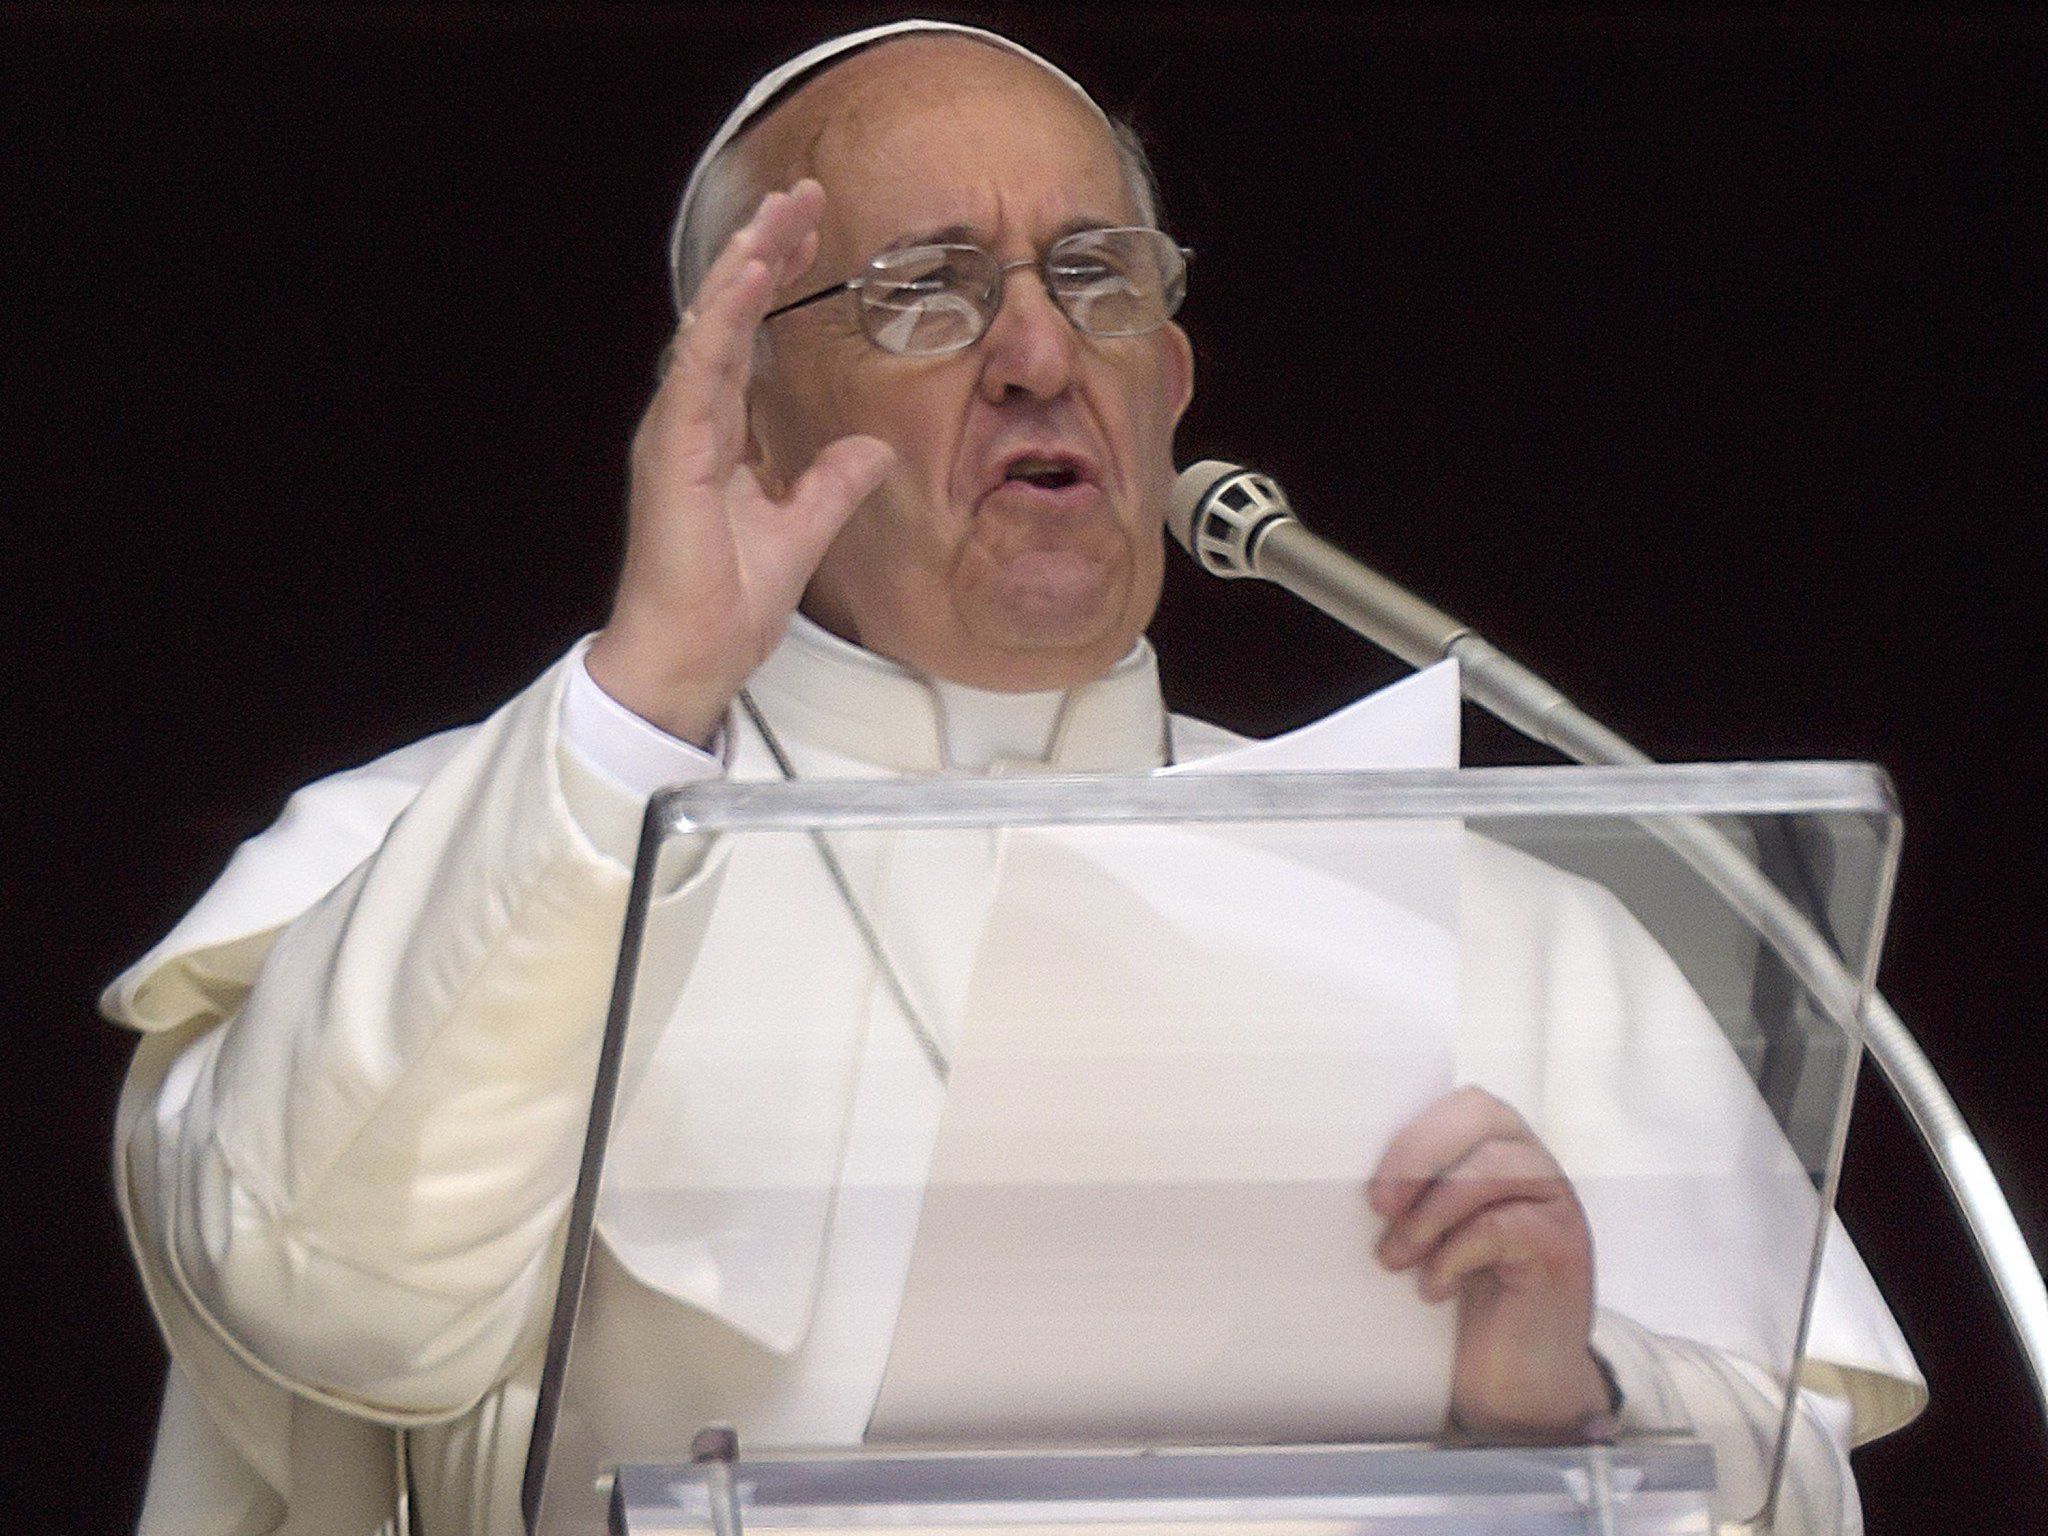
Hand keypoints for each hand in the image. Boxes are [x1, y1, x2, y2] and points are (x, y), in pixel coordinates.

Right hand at [586, 179, 894, 745]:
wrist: (691, 658)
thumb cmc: (725, 606)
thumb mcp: (804, 532)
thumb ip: (833, 485)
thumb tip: (873, 449)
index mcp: (717, 434)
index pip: (749, 335)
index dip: (776, 278)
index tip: (812, 233)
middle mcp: (691, 422)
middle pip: (729, 315)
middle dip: (764, 249)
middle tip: (803, 194)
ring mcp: (676, 433)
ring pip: (712, 327)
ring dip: (746, 266)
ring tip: (780, 214)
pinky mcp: (674, 453)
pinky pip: (701, 370)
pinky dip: (725, 319)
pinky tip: (749, 277)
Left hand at [1369, 1085, 1612, 1440]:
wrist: (1519, 1384)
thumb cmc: (1466, 1304)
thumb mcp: (1430, 1237)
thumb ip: (1410, 1196)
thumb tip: (1338, 1177)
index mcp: (1501, 1149)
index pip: (1465, 1103)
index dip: (1415, 1130)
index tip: (1373, 1184)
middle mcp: (1535, 1166)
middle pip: (1483, 1116)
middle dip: (1419, 1154)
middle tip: (1379, 1207)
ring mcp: (1556, 1205)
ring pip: (1494, 1168)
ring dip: (1431, 1212)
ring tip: (1397, 1258)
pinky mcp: (1563, 1250)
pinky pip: (1506, 1227)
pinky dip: (1456, 1254)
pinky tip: (1434, 1287)